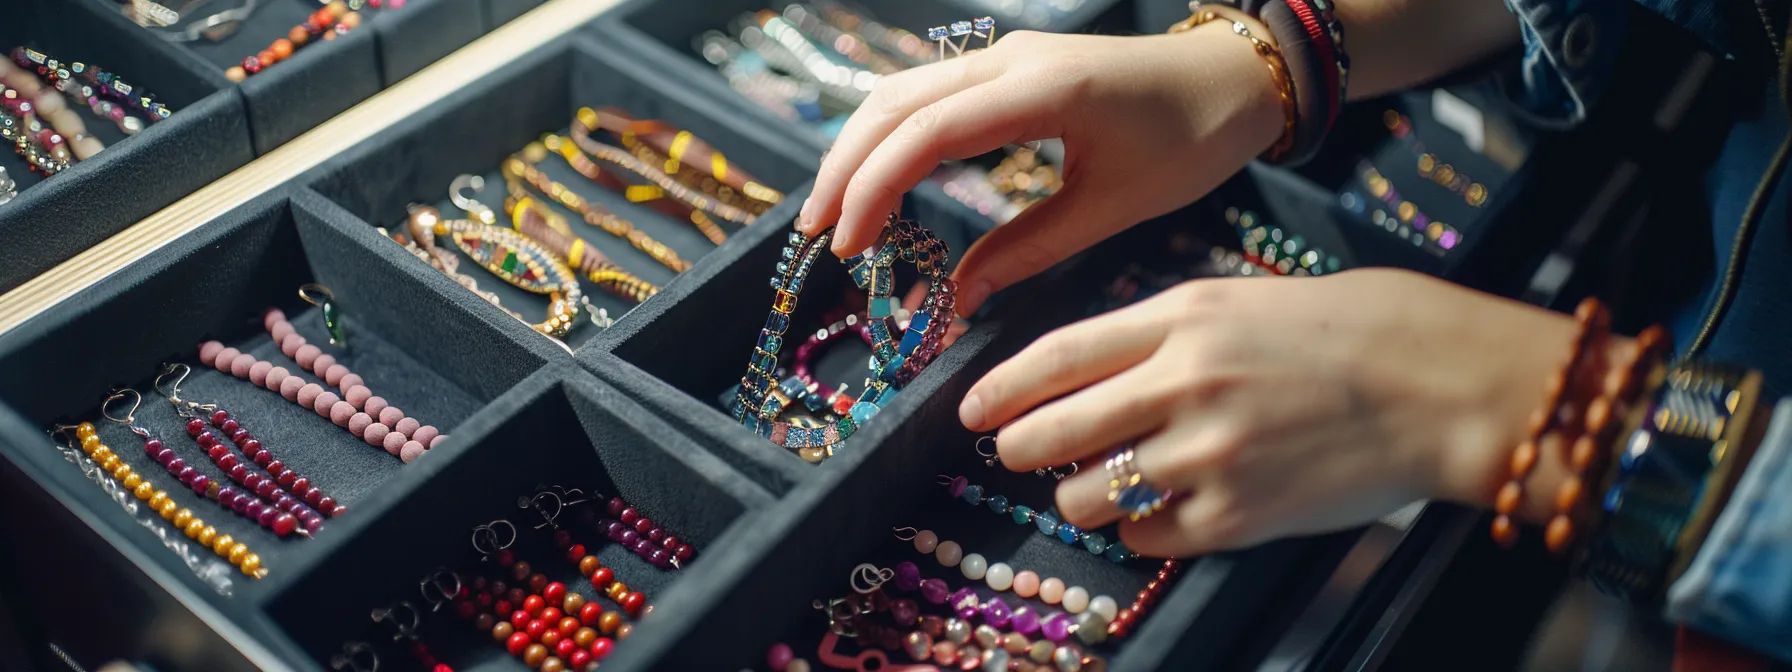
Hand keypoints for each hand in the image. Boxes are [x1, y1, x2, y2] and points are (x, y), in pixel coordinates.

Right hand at [796, 24, 1284, 315]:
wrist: (1233, 81)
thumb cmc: (1189, 143)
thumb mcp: (1113, 208)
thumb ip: (1029, 250)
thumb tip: (959, 299)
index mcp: (1042, 91)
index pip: (927, 133)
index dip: (874, 188)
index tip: (848, 245)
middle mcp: (1011, 60)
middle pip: (894, 104)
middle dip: (845, 168)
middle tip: (816, 235)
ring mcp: (1005, 55)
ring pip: (900, 91)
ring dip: (857, 147)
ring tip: (831, 212)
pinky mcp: (1008, 65)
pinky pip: (926, 92)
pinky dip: (888, 133)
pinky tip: (873, 177)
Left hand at [962, 269, 1625, 557]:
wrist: (1435, 384)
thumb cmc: (1341, 332)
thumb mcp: (1238, 302)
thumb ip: (1155, 332)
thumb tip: (1078, 372)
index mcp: (1182, 320)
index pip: (1056, 357)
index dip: (998, 387)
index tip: (968, 408)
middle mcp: (1184, 385)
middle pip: (1050, 433)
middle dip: (1019, 447)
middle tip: (1018, 452)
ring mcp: (1208, 454)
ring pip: (1086, 494)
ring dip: (1083, 493)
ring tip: (1114, 479)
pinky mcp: (1236, 516)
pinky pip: (1144, 535)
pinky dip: (1142, 525)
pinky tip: (1169, 504)